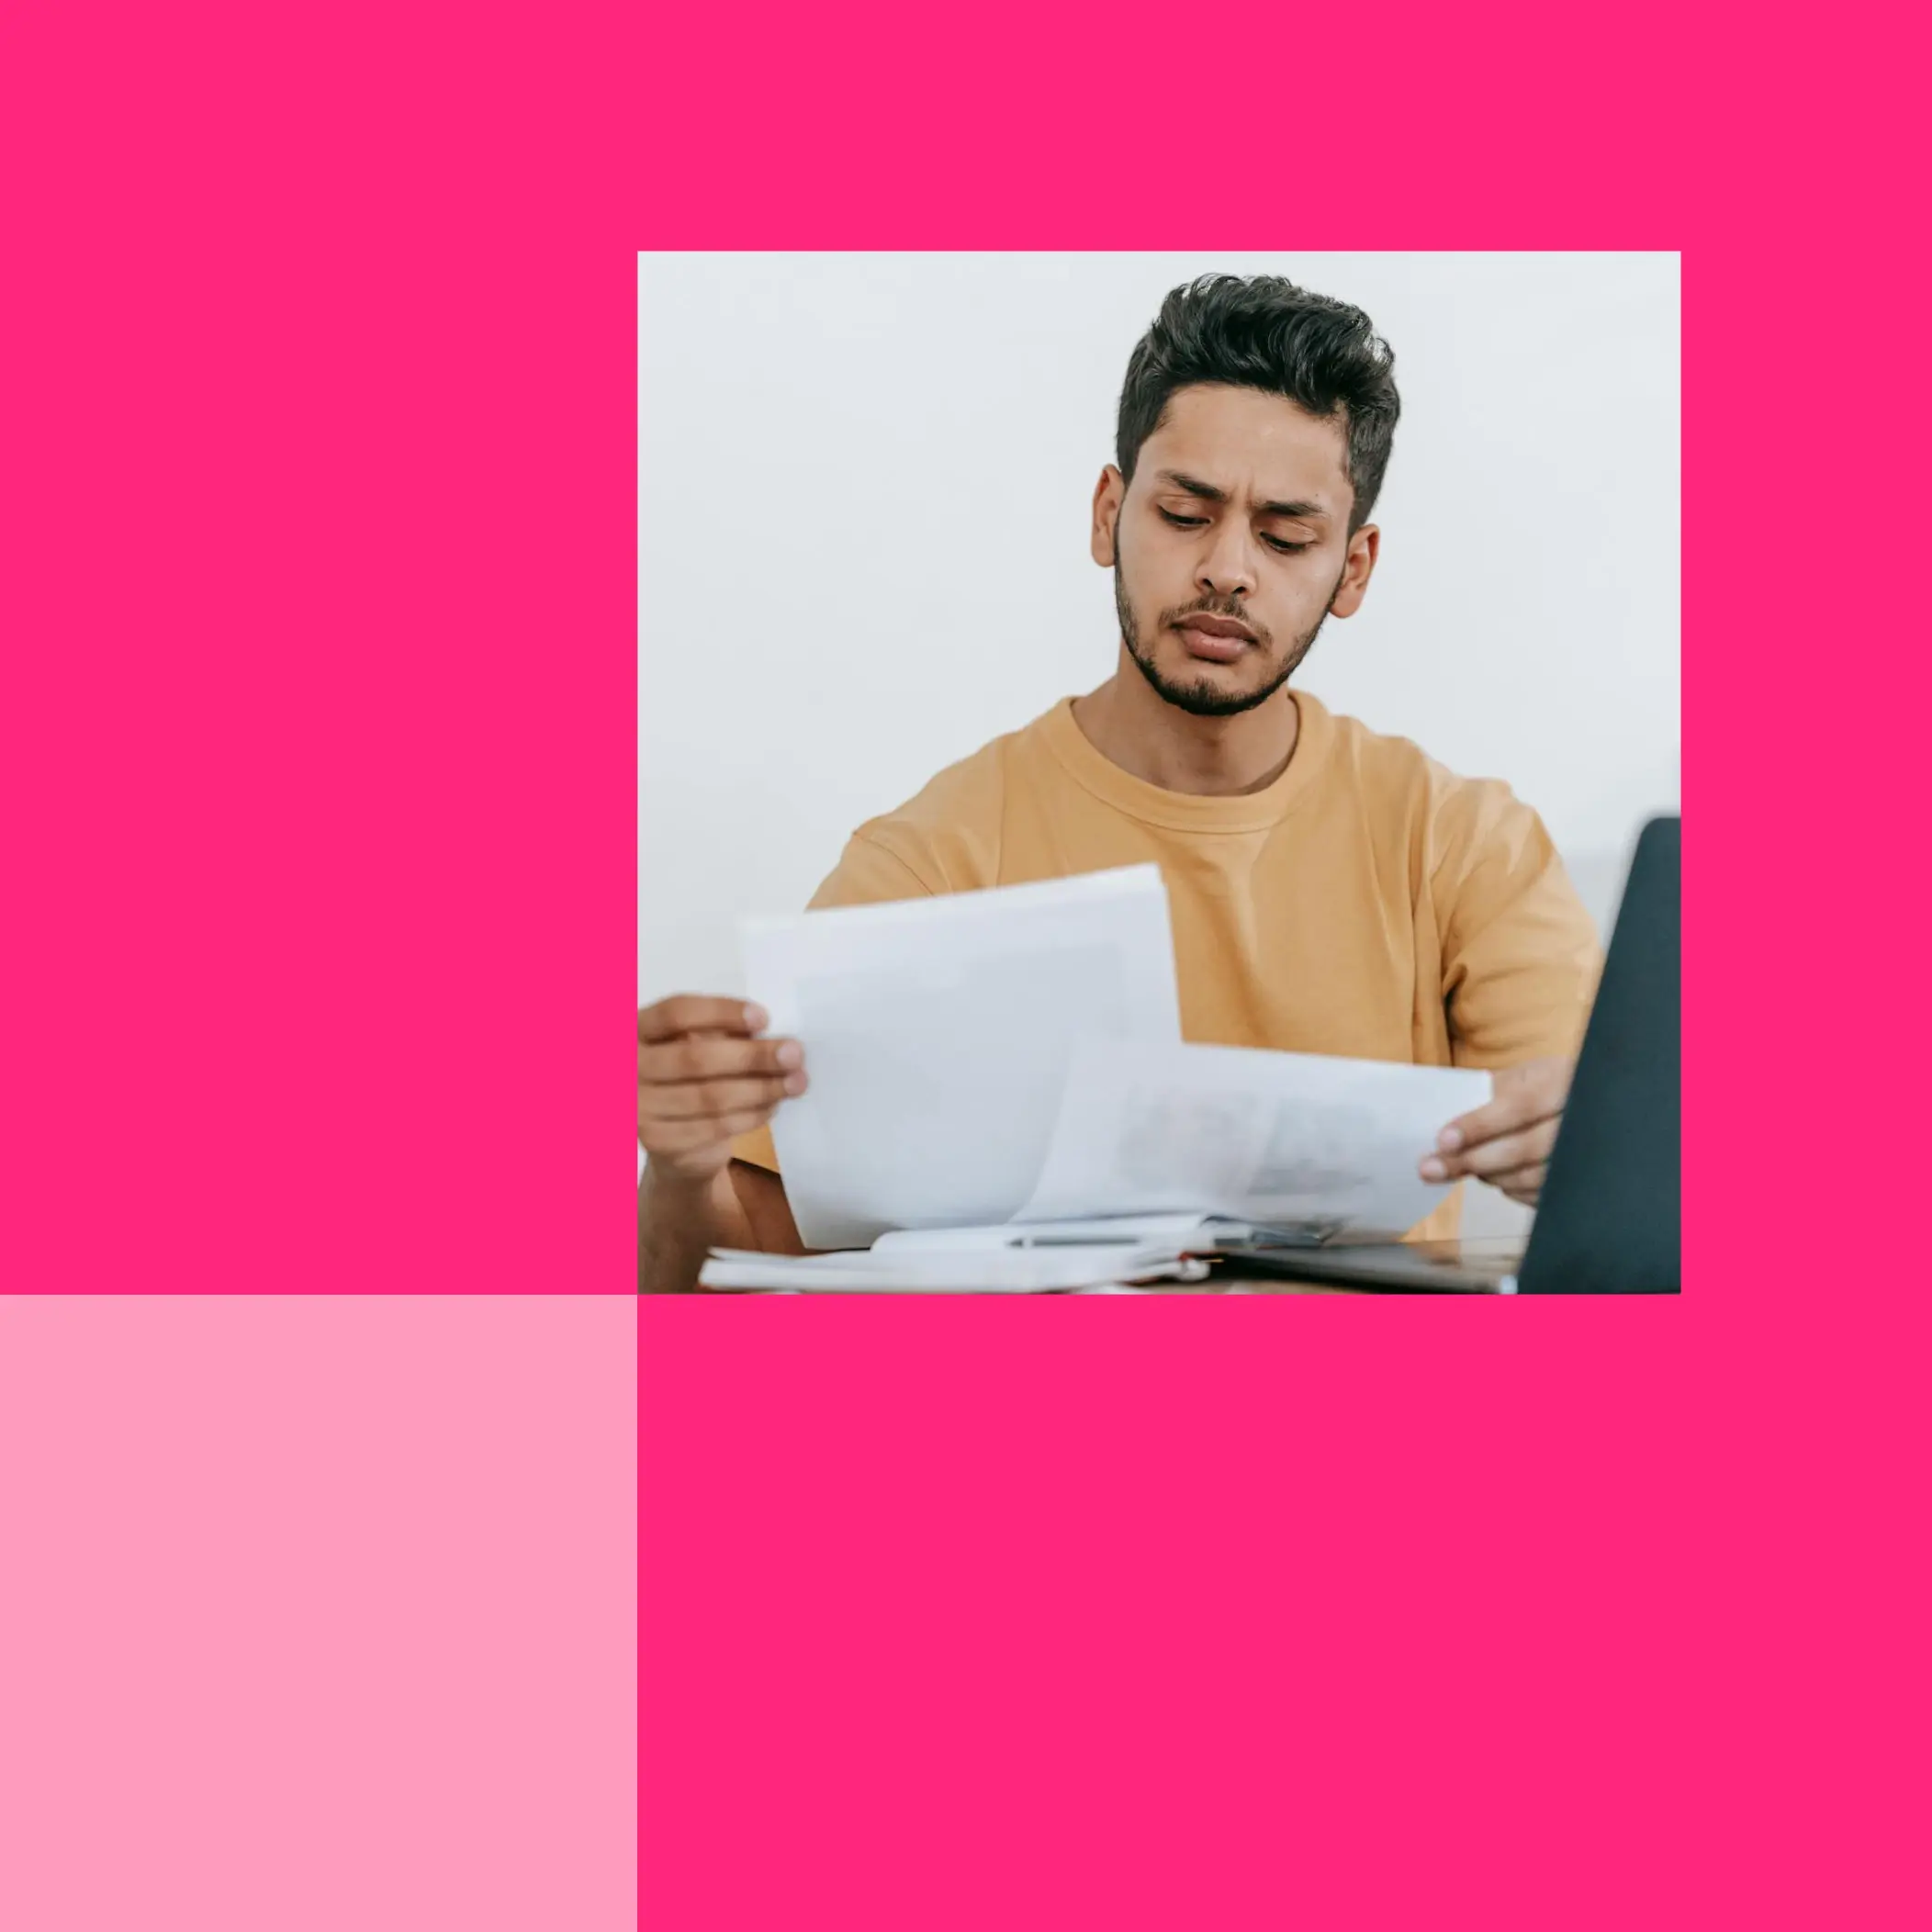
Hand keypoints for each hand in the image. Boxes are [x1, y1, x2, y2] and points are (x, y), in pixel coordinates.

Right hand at [638, 996, 807, 1186]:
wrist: (673, 1141)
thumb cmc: (691, 1078)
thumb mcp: (699, 1046)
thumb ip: (723, 1034)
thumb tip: (772, 1034)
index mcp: (636, 1029)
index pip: (675, 1012)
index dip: (721, 1012)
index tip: (764, 1018)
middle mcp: (628, 1067)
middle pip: (695, 1058)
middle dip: (752, 1056)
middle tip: (795, 1053)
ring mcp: (639, 1108)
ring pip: (709, 1097)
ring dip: (761, 1089)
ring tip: (796, 1082)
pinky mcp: (659, 1142)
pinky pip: (714, 1127)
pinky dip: (751, 1115)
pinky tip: (774, 1105)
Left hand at [1419, 1055, 1573, 1206]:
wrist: (1596, 1105)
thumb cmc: (1551, 1086)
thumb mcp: (1527, 1076)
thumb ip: (1491, 1093)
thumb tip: (1446, 1122)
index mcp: (1565, 1082)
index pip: (1519, 1106)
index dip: (1479, 1125)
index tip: (1442, 1140)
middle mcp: (1584, 1120)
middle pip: (1524, 1148)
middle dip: (1473, 1159)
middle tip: (1432, 1168)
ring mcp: (1588, 1155)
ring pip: (1532, 1176)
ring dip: (1489, 1175)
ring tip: (1461, 1167)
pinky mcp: (1584, 1183)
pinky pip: (1541, 1194)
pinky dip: (1511, 1189)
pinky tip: (1495, 1177)